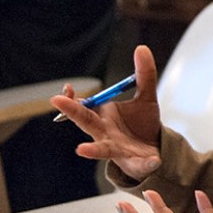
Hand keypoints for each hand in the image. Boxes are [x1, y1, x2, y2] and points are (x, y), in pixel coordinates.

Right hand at [51, 45, 164, 179]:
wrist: (155, 148)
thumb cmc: (142, 123)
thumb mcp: (146, 97)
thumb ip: (145, 75)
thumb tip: (142, 48)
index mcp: (103, 116)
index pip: (83, 106)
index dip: (72, 98)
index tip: (66, 88)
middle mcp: (104, 133)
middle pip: (86, 122)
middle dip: (73, 113)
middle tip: (57, 101)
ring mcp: (117, 150)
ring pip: (103, 149)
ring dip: (92, 149)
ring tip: (80, 150)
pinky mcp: (135, 163)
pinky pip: (140, 164)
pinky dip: (146, 163)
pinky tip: (154, 160)